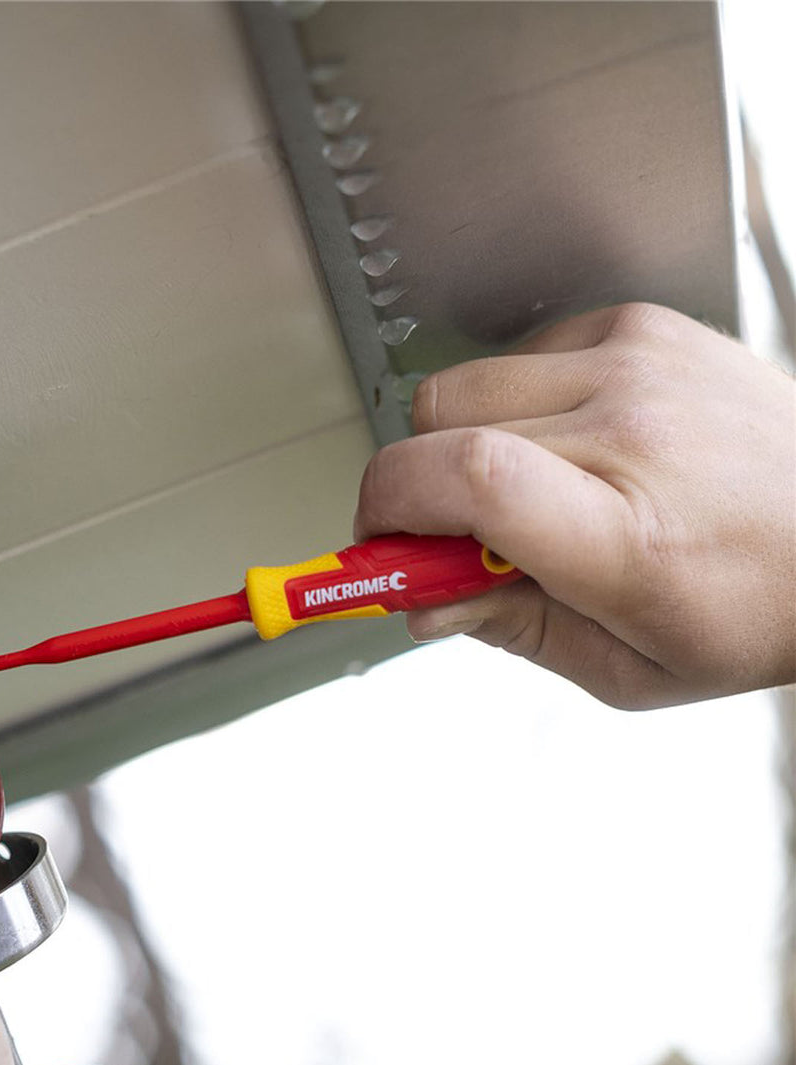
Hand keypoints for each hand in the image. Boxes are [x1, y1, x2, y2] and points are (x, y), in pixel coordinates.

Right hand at [354, 303, 795, 707]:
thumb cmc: (757, 603)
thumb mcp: (628, 668)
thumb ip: (507, 631)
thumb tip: (418, 597)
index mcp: (629, 536)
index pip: (468, 481)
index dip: (388, 506)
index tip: (375, 544)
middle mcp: (632, 431)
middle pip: (437, 426)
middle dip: (412, 491)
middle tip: (444, 538)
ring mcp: (636, 364)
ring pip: (459, 387)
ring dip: (455, 445)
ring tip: (518, 492)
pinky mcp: (638, 327)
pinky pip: (513, 360)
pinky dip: (508, 407)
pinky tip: (562, 446)